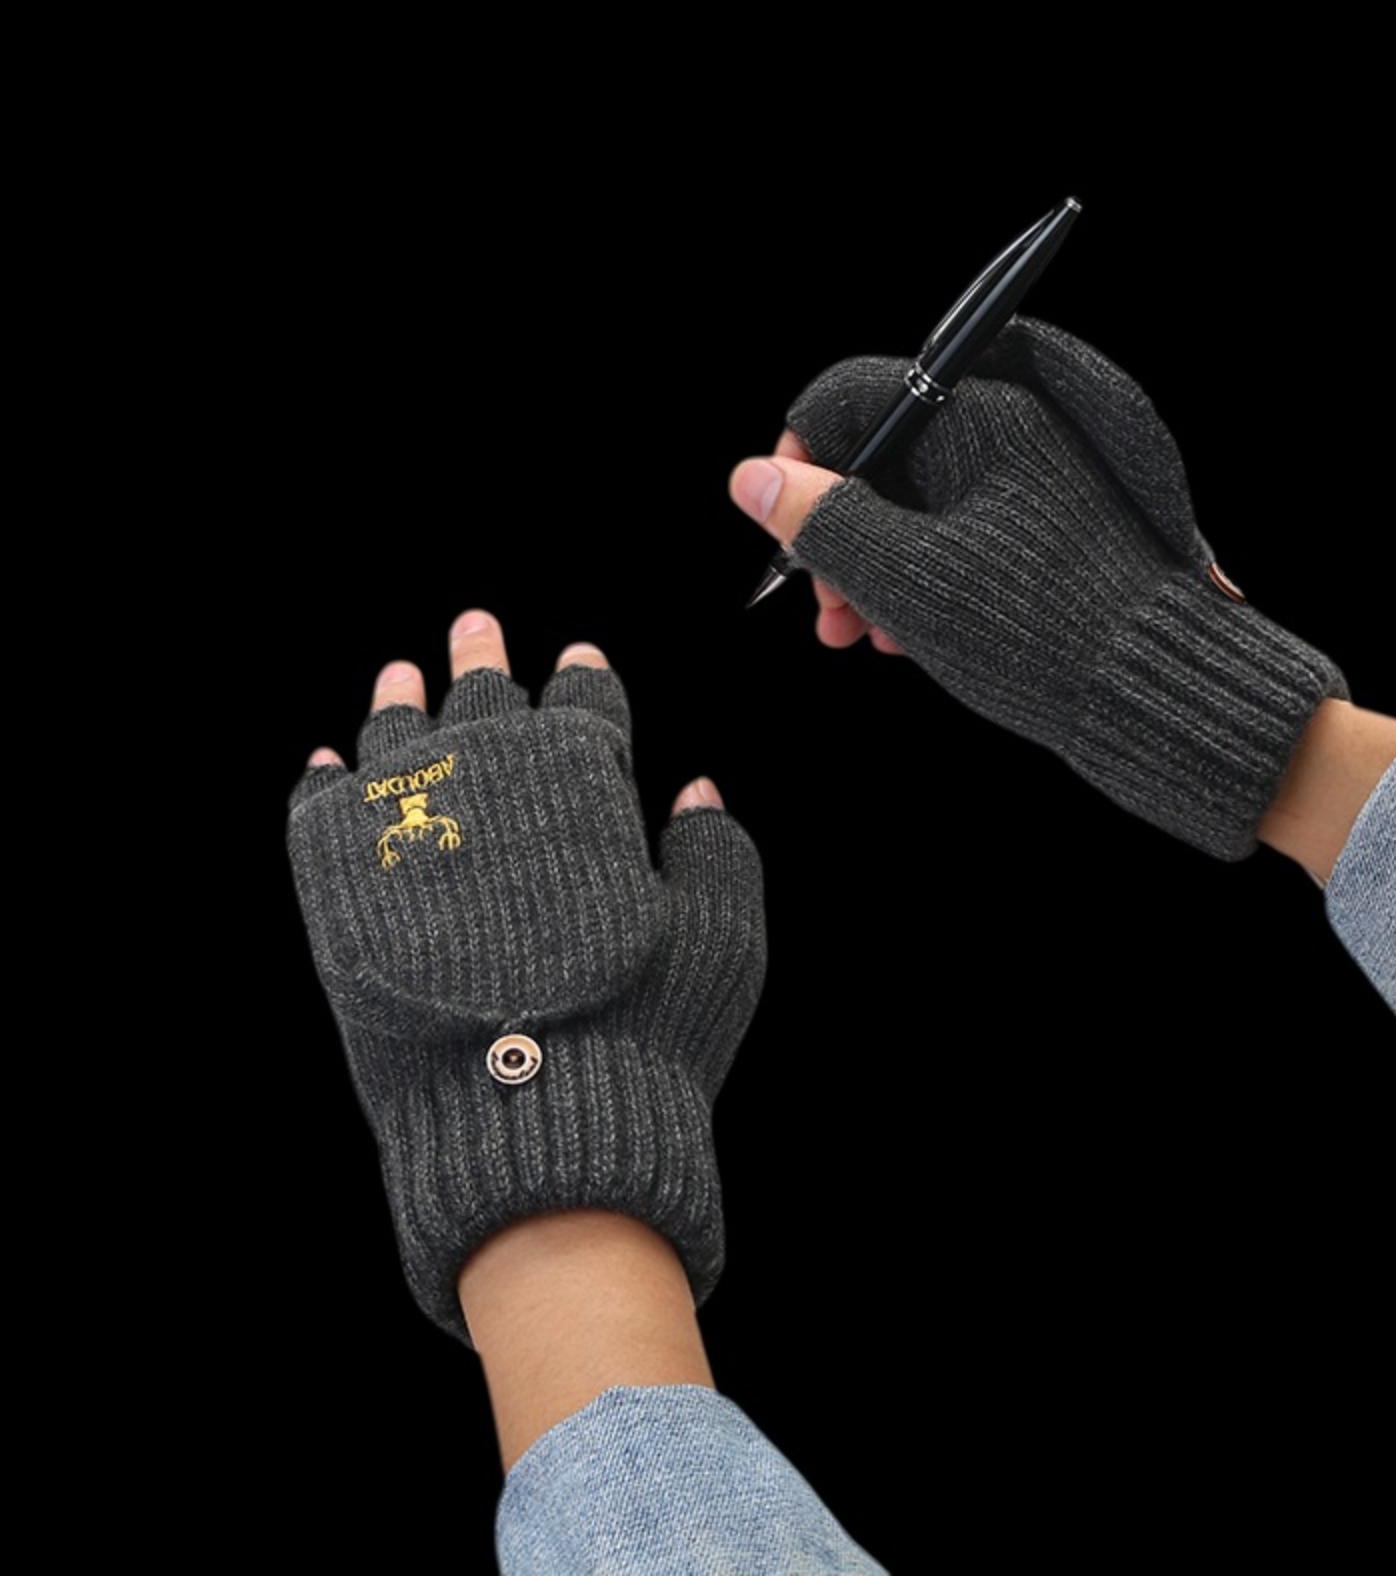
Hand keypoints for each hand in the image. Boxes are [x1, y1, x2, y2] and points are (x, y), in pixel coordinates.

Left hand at [286, 609, 765, 1349]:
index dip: (584, 679)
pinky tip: (327, 762)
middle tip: (477, 625)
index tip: (578, 657)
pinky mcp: (343, 893)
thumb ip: (716, 854)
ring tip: (402, 675)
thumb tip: (696, 794)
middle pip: (484, 703)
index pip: (584, 708)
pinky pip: (322, 813)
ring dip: (401, 702)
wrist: (532, 1122)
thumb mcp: (722, 942)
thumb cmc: (644, 1033)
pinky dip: (324, 782)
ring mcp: (409, 836)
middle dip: (484, 659)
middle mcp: (490, 792)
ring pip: (398, 741)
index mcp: (583, 792)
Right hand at [728, 313, 1349, 861]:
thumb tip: (752, 476)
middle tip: (827, 609)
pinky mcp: (1043, 534)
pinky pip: (957, 539)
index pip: (854, 399)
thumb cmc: (1037, 632)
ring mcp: (1030, 485)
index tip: (783, 526)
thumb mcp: (903, 578)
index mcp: (978, 419)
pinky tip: (908, 636)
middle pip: (882, 462)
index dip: (801, 461)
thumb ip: (822, 521)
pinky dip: (921, 582)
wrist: (1153, 695)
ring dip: (873, 570)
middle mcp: (1009, 435)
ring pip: (916, 509)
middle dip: (838, 537)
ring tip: (864, 635)